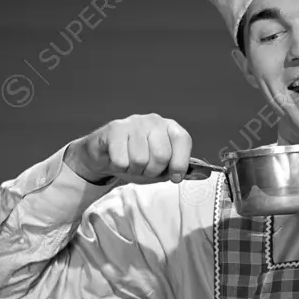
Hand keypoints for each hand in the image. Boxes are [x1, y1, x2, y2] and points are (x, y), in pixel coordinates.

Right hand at [64, 113, 196, 184]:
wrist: (105, 156)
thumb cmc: (137, 161)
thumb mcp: (161, 169)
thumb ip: (177, 170)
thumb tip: (193, 174)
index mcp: (170, 128)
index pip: (183, 140)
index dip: (180, 163)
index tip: (175, 177)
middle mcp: (154, 121)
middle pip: (162, 155)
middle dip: (152, 171)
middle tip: (144, 169)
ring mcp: (134, 122)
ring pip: (140, 159)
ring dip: (134, 170)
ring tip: (130, 163)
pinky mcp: (115, 128)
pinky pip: (122, 160)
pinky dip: (120, 167)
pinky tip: (118, 159)